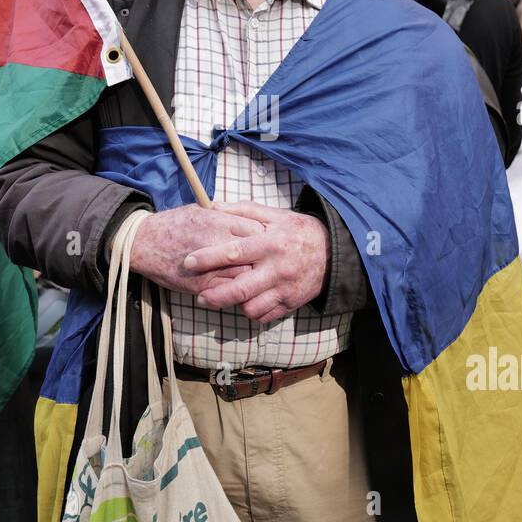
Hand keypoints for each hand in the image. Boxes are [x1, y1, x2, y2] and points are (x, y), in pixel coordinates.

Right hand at [129, 205, 263, 295]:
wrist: (142, 243)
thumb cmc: (172, 224)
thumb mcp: (199, 210)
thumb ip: (225, 216)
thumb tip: (249, 219)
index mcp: (217, 221)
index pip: (257, 230)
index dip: (263, 237)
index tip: (263, 241)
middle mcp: (215, 243)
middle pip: (254, 254)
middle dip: (261, 259)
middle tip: (263, 261)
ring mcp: (209, 266)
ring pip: (244, 275)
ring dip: (250, 276)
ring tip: (253, 276)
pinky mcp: (201, 285)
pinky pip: (228, 291)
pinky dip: (235, 290)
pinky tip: (237, 286)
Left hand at [183, 200, 329, 322]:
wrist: (333, 252)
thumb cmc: (298, 231)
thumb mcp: (275, 215)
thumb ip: (244, 211)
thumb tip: (214, 206)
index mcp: (270, 244)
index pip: (234, 252)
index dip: (208, 258)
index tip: (188, 262)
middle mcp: (277, 269)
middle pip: (240, 289)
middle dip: (215, 296)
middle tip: (200, 297)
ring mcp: (285, 289)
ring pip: (251, 307)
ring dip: (235, 305)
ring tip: (226, 297)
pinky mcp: (291, 303)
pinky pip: (265, 316)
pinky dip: (253, 312)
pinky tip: (247, 302)